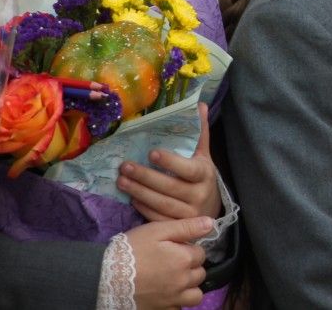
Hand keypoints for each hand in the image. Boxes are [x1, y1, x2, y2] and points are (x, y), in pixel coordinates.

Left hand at [120, 103, 221, 221]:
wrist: (211, 209)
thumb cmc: (202, 178)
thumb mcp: (204, 156)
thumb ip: (199, 133)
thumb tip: (199, 104)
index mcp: (205, 174)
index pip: (187, 169)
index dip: (170, 162)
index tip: (151, 153)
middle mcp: (199, 195)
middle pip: (169, 187)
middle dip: (145, 177)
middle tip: (124, 166)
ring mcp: (188, 214)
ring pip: (161, 204)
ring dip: (139, 192)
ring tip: (121, 181)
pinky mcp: (178, 226)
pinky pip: (158, 218)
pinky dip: (143, 208)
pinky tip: (131, 198)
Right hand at [127, 217, 210, 309]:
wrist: (105, 276)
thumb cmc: (131, 249)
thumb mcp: (158, 230)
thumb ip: (187, 227)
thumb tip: (211, 223)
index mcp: (184, 259)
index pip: (201, 253)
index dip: (189, 249)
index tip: (175, 248)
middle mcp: (183, 281)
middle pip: (200, 273)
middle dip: (191, 267)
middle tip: (172, 262)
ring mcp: (173, 299)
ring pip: (195, 295)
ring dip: (189, 287)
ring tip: (175, 280)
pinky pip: (179, 308)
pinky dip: (176, 302)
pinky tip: (165, 293)